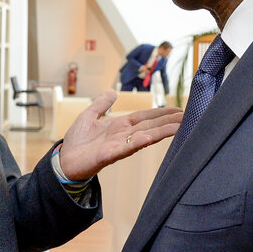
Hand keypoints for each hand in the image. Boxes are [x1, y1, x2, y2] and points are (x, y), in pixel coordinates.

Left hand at [59, 89, 181, 179]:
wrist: (64, 160)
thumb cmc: (76, 141)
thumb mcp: (89, 116)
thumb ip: (101, 104)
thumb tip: (111, 91)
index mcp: (120, 126)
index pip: (145, 117)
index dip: (161, 113)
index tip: (178, 109)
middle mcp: (123, 135)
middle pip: (151, 126)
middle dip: (169, 121)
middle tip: (188, 116)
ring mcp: (119, 145)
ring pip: (145, 136)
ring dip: (162, 131)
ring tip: (180, 126)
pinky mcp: (110, 155)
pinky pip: (128, 147)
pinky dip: (141, 141)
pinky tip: (153, 137)